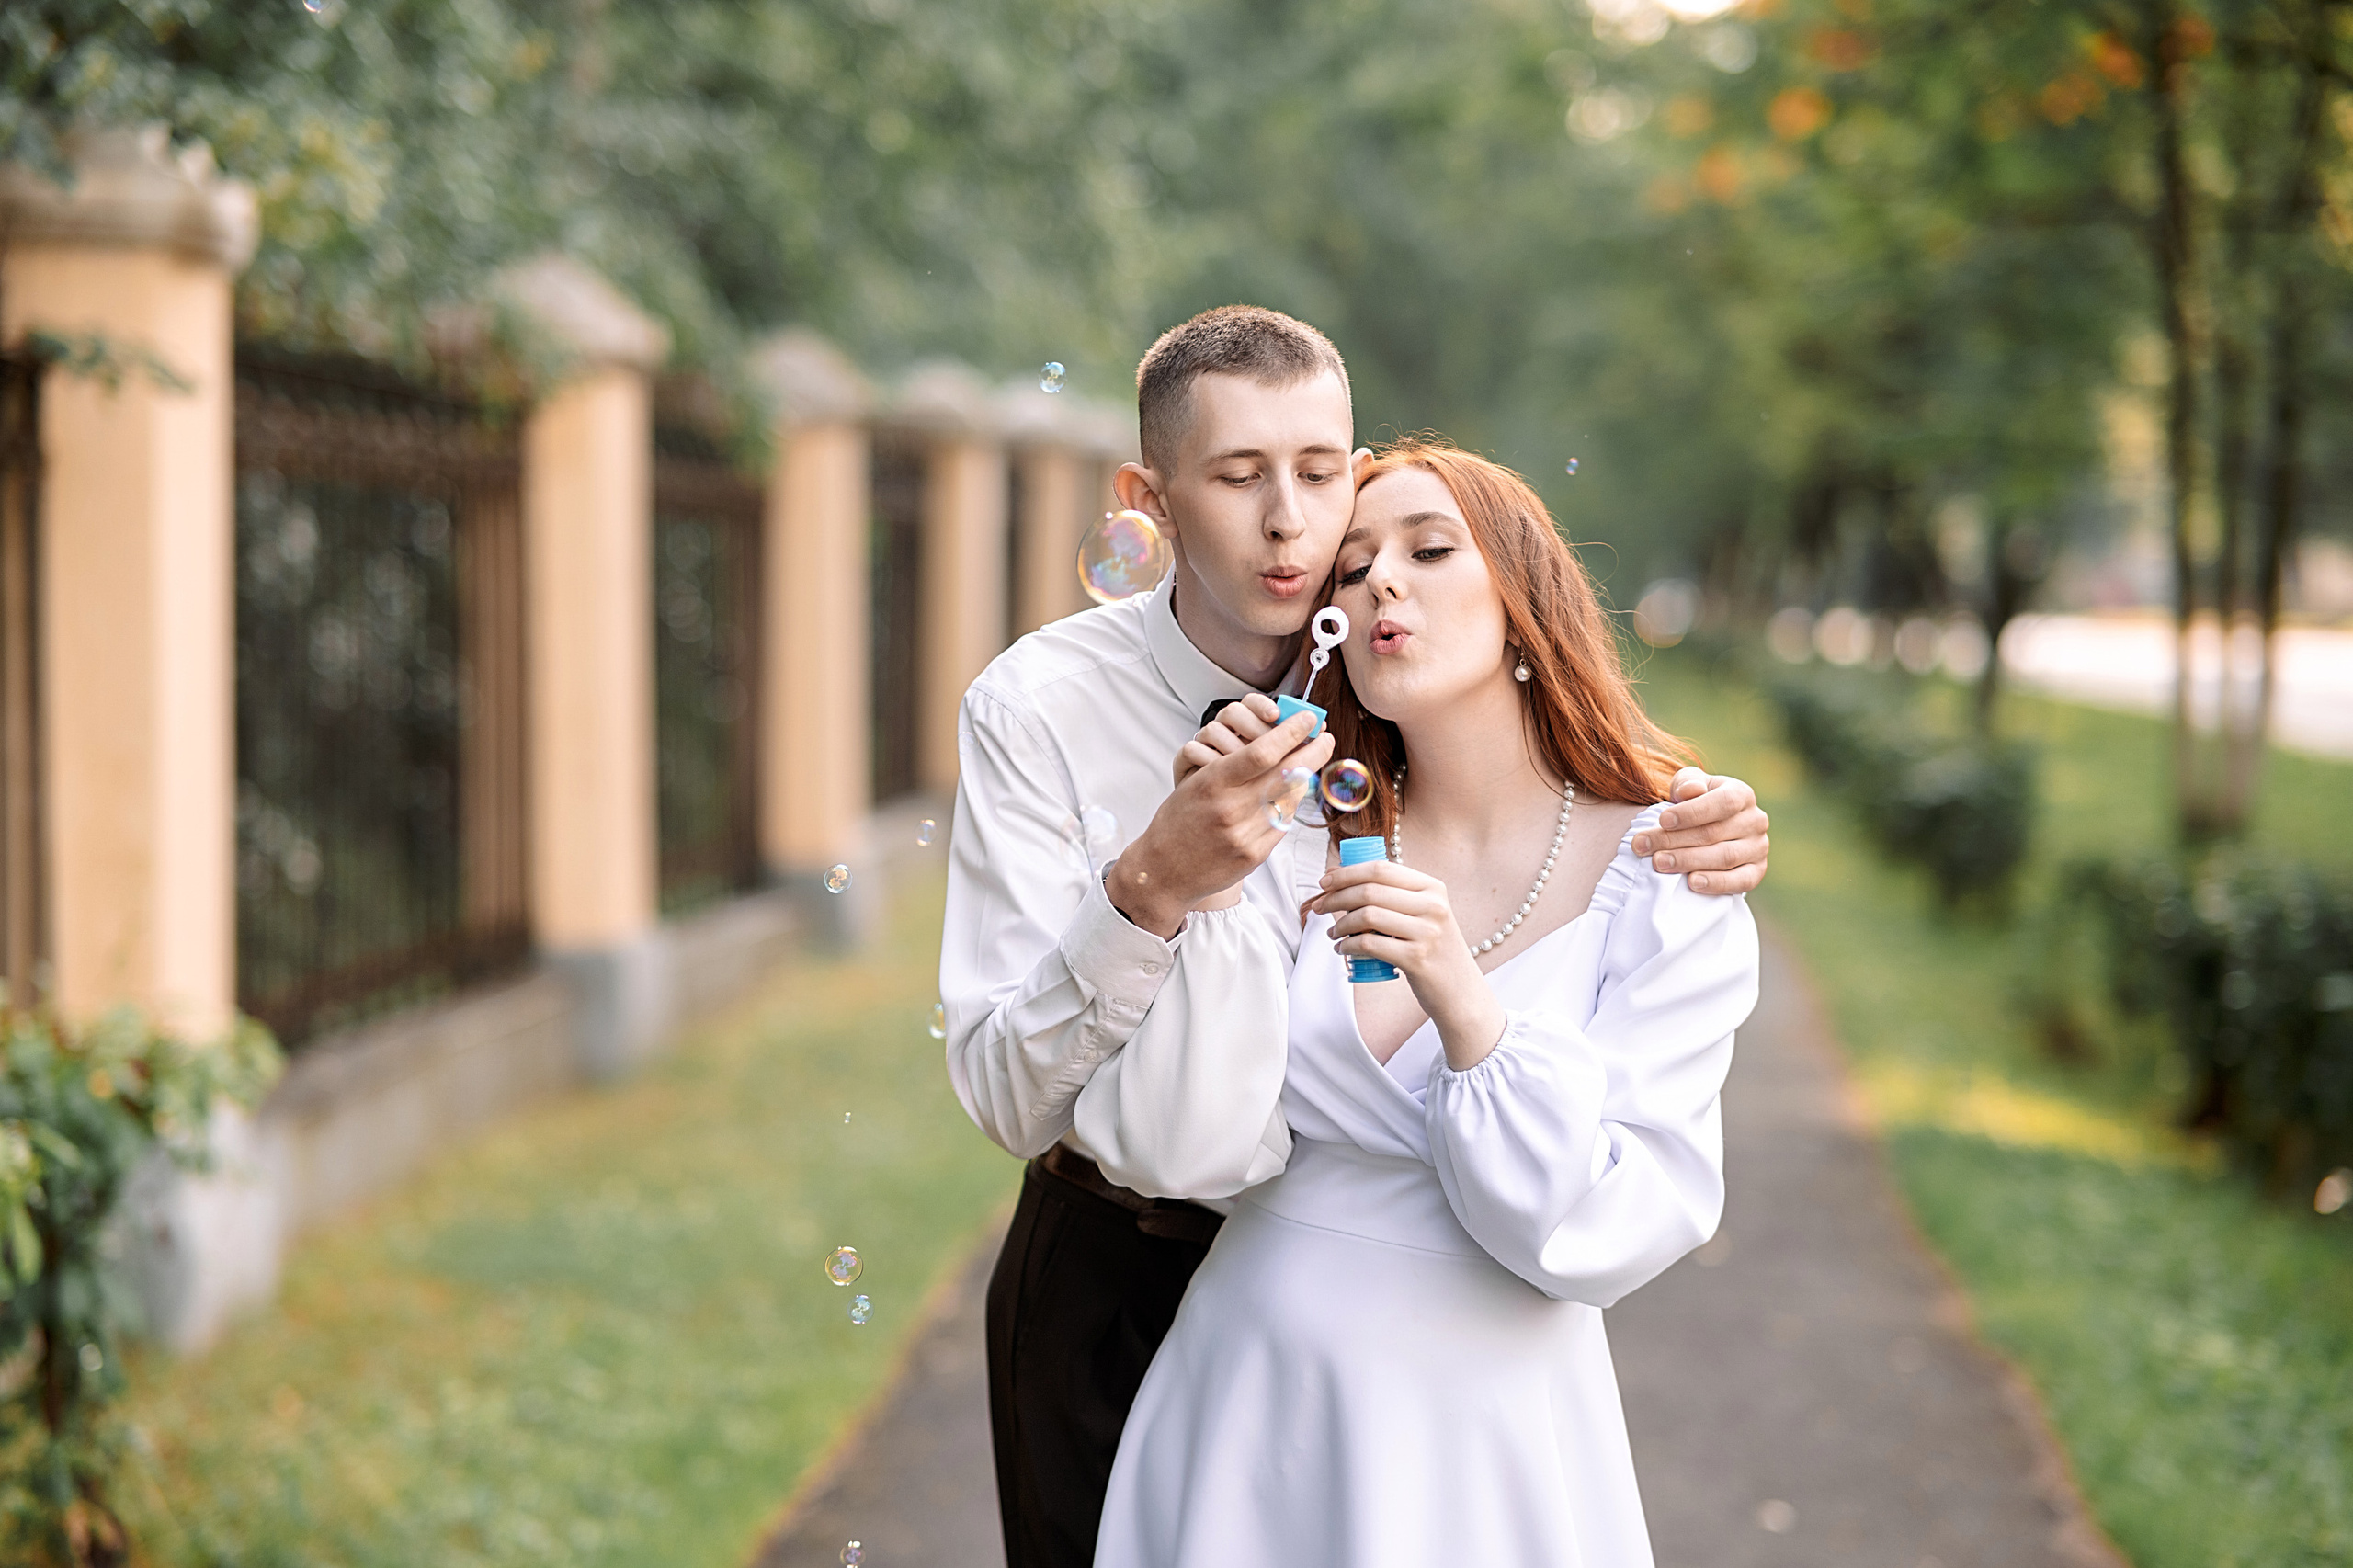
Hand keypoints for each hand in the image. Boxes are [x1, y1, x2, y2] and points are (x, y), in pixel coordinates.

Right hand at [1107, 696, 1333, 937]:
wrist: (1164, 871)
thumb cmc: (1179, 820)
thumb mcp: (1197, 782)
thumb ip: (1235, 766)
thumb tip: (1279, 744)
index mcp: (1212, 782)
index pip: (1262, 752)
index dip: (1291, 732)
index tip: (1309, 719)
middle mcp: (1230, 808)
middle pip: (1286, 773)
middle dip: (1313, 751)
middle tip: (1325, 738)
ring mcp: (1245, 835)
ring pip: (1291, 798)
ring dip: (1306, 777)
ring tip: (1310, 764)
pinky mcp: (1255, 855)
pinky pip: (1283, 824)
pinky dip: (1289, 806)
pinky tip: (1288, 796)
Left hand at [1310, 860, 1504, 1069]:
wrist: (1460, 991)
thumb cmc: (1434, 950)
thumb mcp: (1426, 914)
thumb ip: (1395, 895)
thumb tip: (1341, 877)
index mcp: (1433, 887)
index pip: (1381, 869)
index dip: (1346, 872)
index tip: (1325, 882)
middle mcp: (1433, 905)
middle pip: (1369, 890)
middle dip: (1336, 897)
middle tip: (1320, 907)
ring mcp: (1427, 932)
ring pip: (1367, 916)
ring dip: (1340, 924)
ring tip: (1333, 934)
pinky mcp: (1417, 958)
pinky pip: (1370, 944)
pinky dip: (1349, 945)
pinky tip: (1343, 949)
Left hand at [1633, 768, 1770, 894]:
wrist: (1709, 828)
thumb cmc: (1695, 803)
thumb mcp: (1688, 785)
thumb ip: (1687, 783)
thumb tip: (1689, 791)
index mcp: (1742, 794)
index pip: (1723, 802)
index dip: (1692, 812)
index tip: (1662, 820)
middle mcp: (1755, 820)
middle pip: (1715, 832)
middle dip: (1675, 840)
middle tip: (1645, 846)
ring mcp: (1758, 848)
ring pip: (1725, 857)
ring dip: (1689, 861)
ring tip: (1659, 863)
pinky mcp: (1756, 872)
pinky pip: (1740, 881)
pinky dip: (1716, 883)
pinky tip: (1692, 883)